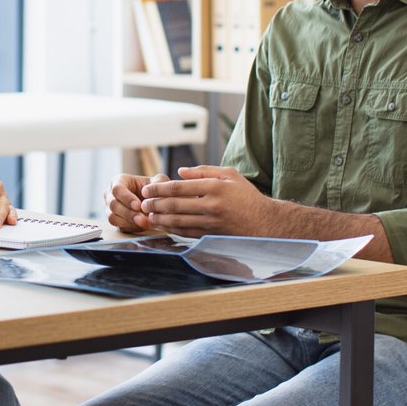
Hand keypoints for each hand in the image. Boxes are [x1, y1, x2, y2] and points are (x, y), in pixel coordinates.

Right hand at [104, 172, 163, 233]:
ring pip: (113, 217)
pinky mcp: (115, 220)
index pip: (117, 189)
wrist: (153, 202)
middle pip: (113, 204)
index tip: (138, 205)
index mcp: (118, 181)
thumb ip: (158, 182)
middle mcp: (111, 195)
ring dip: (129, 222)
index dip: (126, 198)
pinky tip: (142, 226)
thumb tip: (154, 189)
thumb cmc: (152, 189)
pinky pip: (118, 226)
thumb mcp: (158, 181)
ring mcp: (111, 209)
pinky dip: (130, 228)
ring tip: (144, 223)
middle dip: (128, 213)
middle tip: (142, 218)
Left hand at [140, 165, 267, 236]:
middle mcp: (212, 205)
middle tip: (142, 202)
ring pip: (178, 221)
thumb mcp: (230, 175)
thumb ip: (204, 170)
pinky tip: (163, 226)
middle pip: (175, 205)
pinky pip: (186, 232)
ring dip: (159, 218)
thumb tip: (180, 171)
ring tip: (147, 215)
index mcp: (215, 187)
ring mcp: (211, 222)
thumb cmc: (246, 195)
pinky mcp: (211, 235)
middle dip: (155, 204)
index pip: (179, 187)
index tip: (147, 189)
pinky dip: (172, 229)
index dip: (160, 189)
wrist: (264, 222)